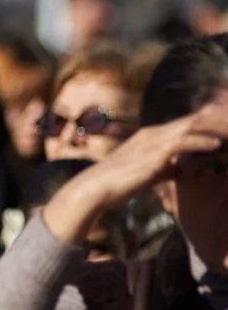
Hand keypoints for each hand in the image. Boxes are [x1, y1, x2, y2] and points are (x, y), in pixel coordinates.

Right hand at [43, 100, 227, 244]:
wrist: (95, 189)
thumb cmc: (117, 185)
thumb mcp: (147, 173)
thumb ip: (166, 168)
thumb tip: (181, 170)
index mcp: (150, 136)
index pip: (185, 125)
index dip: (207, 124)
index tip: (225, 126)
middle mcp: (152, 134)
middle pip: (191, 121)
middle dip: (215, 120)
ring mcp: (153, 141)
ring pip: (191, 127)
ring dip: (213, 128)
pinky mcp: (154, 153)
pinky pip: (183, 142)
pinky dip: (202, 141)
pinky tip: (218, 144)